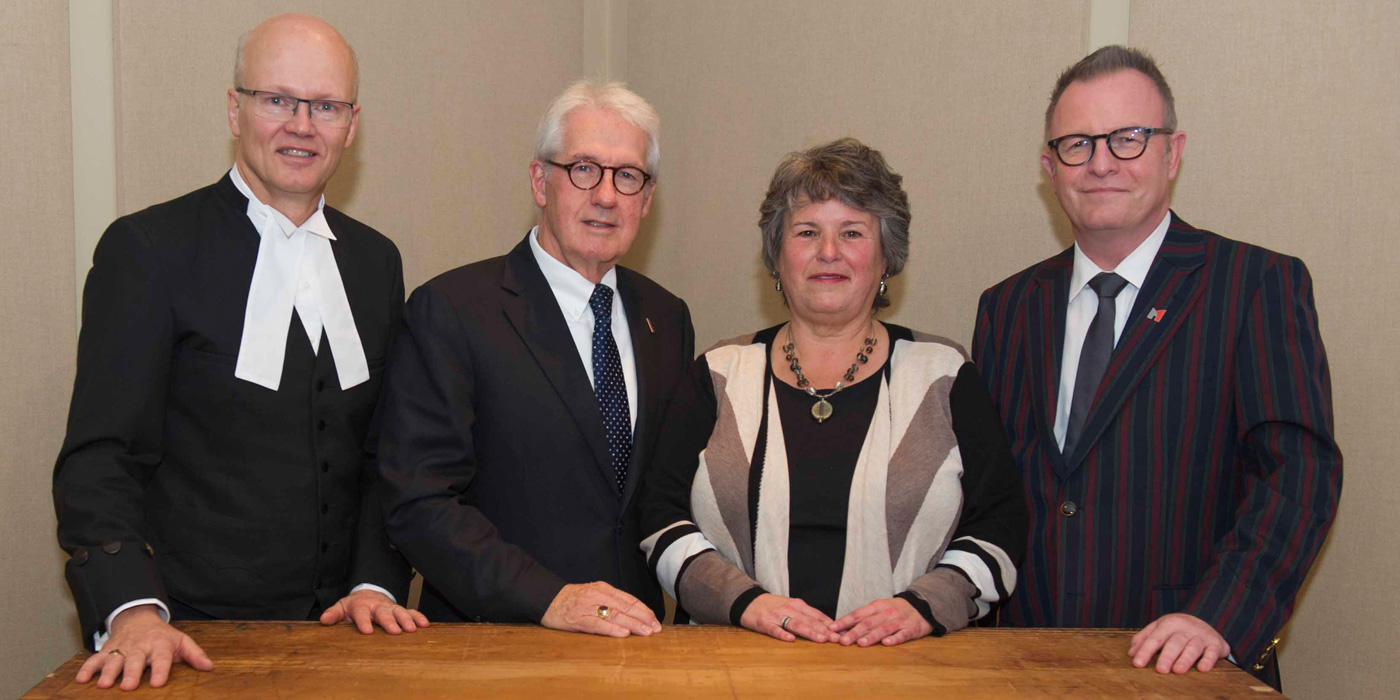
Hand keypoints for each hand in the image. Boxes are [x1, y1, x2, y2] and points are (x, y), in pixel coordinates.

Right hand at [75, 605, 212, 689]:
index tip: (157, 683)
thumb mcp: (181, 641)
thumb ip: (194, 654)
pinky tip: (81, 679)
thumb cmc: (162, 636)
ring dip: (108, 672)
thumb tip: (209, 667)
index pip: (162, 658)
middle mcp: (140, 646)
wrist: (138, 618)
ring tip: (104, 685)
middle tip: (128, 686)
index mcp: (160, 644)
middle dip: (130, 673)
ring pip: (114, 659)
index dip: (160, 670)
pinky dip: (87, 668)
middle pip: (135, 659)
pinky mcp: (107, 650)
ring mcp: (122, 648)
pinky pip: (95, 658)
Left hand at [320, 589, 428, 634]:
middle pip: (384, 613)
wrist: (368, 594)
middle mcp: (377, 606)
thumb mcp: (342, 607)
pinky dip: (418, 617)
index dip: (364, 622)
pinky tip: (425, 624)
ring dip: (406, 620)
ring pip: (399, 612)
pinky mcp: (400, 610)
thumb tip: (324, 620)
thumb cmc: (354, 605)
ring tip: (412, 630)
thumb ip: (334, 614)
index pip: (362, 614)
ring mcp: (390, 607)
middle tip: (395, 631)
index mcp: (361, 606)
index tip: (368, 631)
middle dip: (390, 622)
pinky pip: (410, 612)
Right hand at [541, 582, 661, 637]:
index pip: (628, 599)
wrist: (546, 599)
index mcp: (603, 588)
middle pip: (625, 606)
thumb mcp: (592, 594)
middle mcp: (598, 595)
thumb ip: (610, 601)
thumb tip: (631, 614)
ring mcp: (588, 607)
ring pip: (615, 615)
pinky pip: (598, 624)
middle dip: (643, 618)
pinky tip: (623, 633)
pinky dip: (612, 629)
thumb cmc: (571, 600)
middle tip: (656, 628)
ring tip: (646, 632)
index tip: (655, 620)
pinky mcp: (578, 619)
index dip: (643, 610)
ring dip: (633, 624)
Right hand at [738, 594, 835, 642]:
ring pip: (796, 625)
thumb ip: (807, 616)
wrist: (749, 601)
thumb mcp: (792, 606)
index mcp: (798, 605)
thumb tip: (828, 627)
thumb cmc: (774, 606)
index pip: (818, 616)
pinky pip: (775, 630)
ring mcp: (777, 616)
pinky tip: (790, 640)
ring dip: (810, 632)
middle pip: (810, 621)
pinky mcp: (764, 623)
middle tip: (838, 639)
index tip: (843, 633)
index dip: (831, 625)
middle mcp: (790, 609)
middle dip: (825, 631)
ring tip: (821, 640)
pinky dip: (783, 635)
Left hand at [833, 597, 932, 646]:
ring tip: (861, 643)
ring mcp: (899, 621)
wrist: (921, 606)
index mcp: (876, 606)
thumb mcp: (879, 608)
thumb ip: (864, 617)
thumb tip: (843, 627)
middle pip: (868, 623)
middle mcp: (886, 613)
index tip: (832, 628)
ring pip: (883, 628)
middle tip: (843, 641)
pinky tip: (886, 643)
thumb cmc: (895, 610)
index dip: (844, 621)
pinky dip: (894, 639)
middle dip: (854, 632)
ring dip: (871, 636)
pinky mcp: (910, 629)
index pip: (858, 614)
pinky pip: (902, 634)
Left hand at [1129, 613, 1229, 673]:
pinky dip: (1208, 660)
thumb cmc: (1176, 629)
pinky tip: (1202, 669)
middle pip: (1174, 642)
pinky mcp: (1216, 644)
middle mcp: (1185, 628)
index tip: (1137, 663)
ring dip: (1186, 659)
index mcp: (1168, 624)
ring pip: (1193, 647)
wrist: (1204, 621)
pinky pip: (1213, 652)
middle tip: (1160, 670)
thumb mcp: (1158, 628)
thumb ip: (1144, 639)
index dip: (1145, 651)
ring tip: (1178, 670)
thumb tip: (1131, 653)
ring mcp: (1201, 636)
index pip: (1155, 638)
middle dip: (1167, 656)